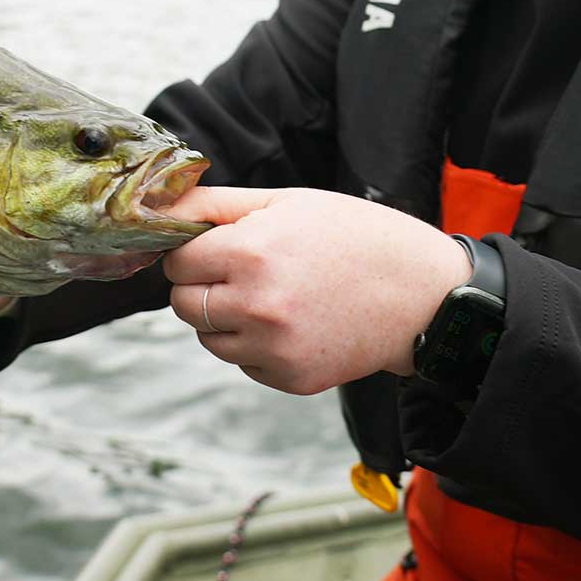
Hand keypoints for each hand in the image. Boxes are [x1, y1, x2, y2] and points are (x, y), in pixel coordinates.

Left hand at [160, 186, 472, 395]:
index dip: (194, 251)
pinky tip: (295, 322)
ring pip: (208, 338)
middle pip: (184, 303)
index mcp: (251, 252)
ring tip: (274, 295)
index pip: (177, 262)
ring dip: (225, 318)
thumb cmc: (354, 236)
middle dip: (203, 285)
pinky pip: (243, 363)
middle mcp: (256, 305)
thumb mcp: (287, 202)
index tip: (218, 246)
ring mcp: (273, 348)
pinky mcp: (290, 378)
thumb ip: (216, 205)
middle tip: (244, 270)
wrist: (422, 294)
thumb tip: (158, 206)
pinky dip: (256, 345)